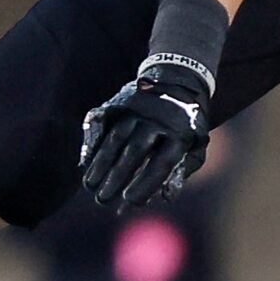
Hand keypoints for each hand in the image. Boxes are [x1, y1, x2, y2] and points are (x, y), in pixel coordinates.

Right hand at [81, 59, 212, 211]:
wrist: (178, 79)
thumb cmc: (186, 125)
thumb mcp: (195, 147)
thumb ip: (180, 173)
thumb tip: (163, 197)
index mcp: (180, 133)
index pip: (161, 164)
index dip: (145, 184)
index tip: (130, 201)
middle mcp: (157, 119)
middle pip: (134, 151)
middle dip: (116, 177)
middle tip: (102, 199)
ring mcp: (136, 109)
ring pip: (115, 138)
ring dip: (100, 163)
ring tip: (89, 185)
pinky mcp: (119, 102)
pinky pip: (101, 122)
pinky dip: (91, 142)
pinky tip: (85, 162)